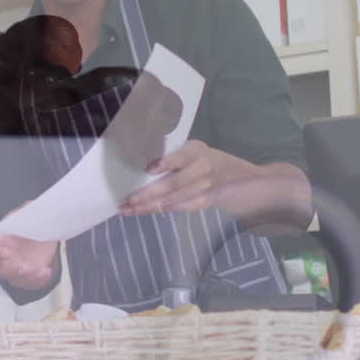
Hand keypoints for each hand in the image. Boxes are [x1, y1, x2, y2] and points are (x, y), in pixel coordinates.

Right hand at [0, 202, 57, 290]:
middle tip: (25, 267)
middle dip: (12, 270)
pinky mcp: (31, 274)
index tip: (4, 252)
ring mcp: (19, 267)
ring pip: (16, 280)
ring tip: (40, 271)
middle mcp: (8, 256)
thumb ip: (27, 211)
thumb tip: (31, 206)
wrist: (45, 228)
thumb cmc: (31, 220)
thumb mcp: (29, 212)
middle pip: (2, 270)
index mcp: (3, 239)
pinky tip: (47, 271)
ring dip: (27, 279)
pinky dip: (39, 281)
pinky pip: (31, 284)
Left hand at [120, 139, 250, 216]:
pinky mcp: (203, 202)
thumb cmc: (199, 157)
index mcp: (197, 151)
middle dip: (150, 194)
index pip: (182, 157)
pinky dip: (158, 210)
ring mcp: (204, 189)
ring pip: (174, 200)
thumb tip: (146, 166)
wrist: (232, 173)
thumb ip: (172, 155)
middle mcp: (202, 170)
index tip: (150, 169)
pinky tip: (141, 211)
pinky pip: (178, 208)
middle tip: (129, 200)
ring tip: (127, 209)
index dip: (167, 163)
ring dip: (148, 206)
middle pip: (175, 184)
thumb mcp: (189, 148)